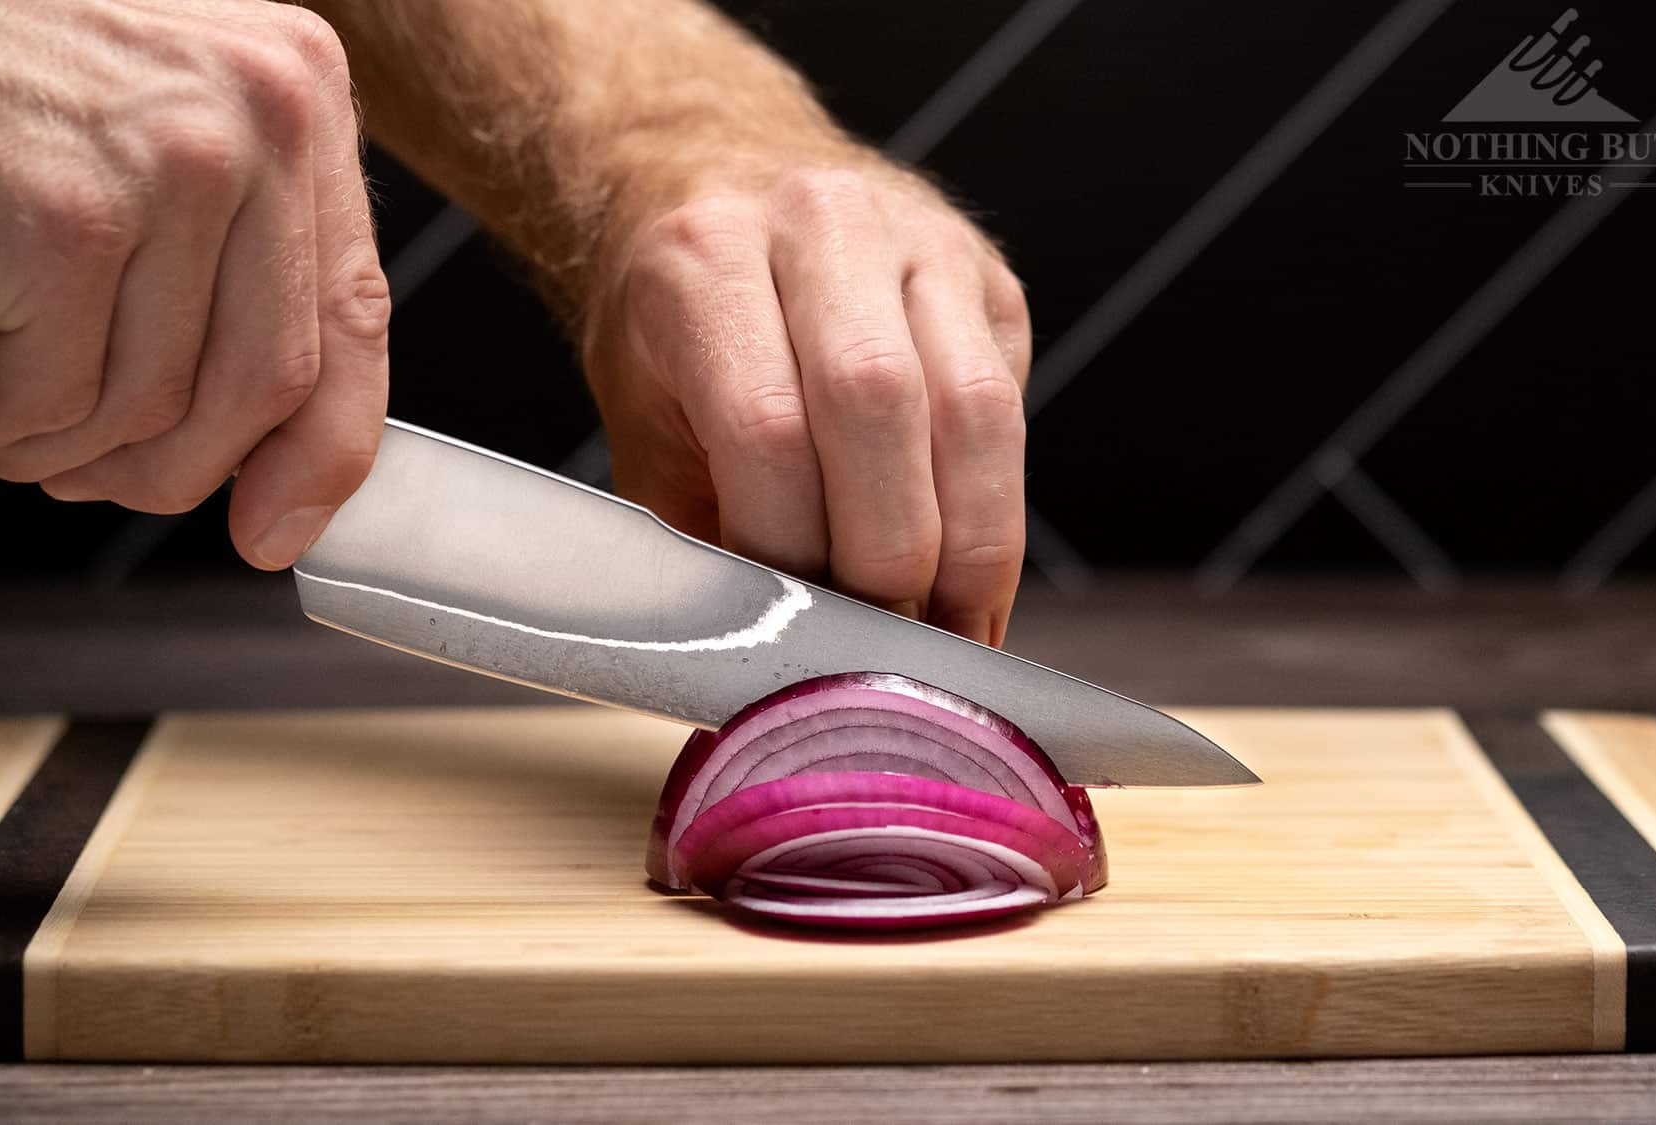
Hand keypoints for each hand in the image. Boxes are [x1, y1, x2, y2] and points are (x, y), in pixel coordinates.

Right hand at [0, 0, 388, 568]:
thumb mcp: (150, 154)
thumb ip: (234, 275)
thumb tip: (280, 483)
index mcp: (298, 95)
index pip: (353, 313)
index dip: (323, 451)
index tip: (275, 529)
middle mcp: (262, 114)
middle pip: (265, 388)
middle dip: (156, 467)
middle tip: (53, 453)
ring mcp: (173, 162)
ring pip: (153, 411)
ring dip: (43, 445)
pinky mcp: (67, 217)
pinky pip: (55, 403)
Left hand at [582, 162, 1032, 644]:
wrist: (714, 179)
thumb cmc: (673, 323)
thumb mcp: (645, 417)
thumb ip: (697, 522)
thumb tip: (762, 658)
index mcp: (706, 258)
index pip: (767, 427)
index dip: (792, 552)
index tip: (797, 636)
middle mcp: (820, 224)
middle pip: (878, 406)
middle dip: (890, 556)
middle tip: (880, 651)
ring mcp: (917, 239)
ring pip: (974, 408)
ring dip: (971, 546)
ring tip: (952, 637)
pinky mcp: (984, 276)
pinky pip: (1010, 405)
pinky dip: (998, 511)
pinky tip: (975, 582)